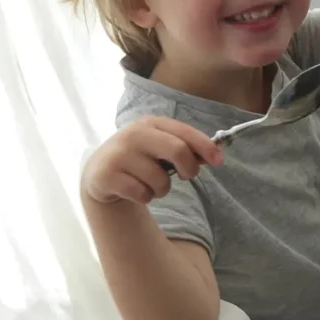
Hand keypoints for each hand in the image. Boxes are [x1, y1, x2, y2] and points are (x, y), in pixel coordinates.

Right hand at [82, 116, 222, 204]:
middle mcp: (133, 134)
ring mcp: (118, 154)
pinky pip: (143, 194)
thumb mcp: (161, 147)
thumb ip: (186, 148)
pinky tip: (135, 190)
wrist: (100, 172)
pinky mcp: (107, 176)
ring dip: (163, 188)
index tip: (219, 161)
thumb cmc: (140, 158)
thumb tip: (215, 155)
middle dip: (189, 168)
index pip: (184, 132)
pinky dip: (145, 197)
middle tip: (187, 176)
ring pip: (160, 179)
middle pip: (177, 150)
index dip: (205, 146)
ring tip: (150, 183)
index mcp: (151, 123)